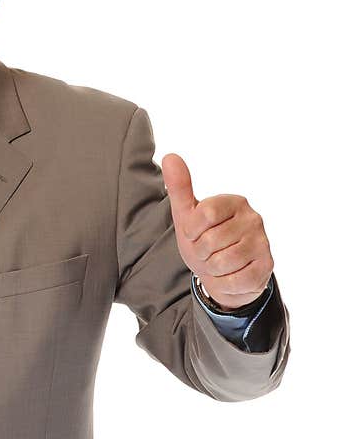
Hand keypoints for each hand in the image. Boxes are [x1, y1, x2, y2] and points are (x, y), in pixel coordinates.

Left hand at [161, 153, 272, 310]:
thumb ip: (179, 187)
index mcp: (234, 201)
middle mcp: (254, 219)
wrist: (222, 273)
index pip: (203, 215)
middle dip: (200, 253)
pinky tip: (229, 275)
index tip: (195, 233)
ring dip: (212, 269)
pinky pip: (234, 281)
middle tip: (207, 252)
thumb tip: (170, 156)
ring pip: (222, 263)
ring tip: (218, 263)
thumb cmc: (203, 239)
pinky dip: (224, 283)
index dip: (192, 231)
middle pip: (210, 241)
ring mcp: (264, 243)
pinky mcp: (267, 267)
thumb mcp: (186, 214)